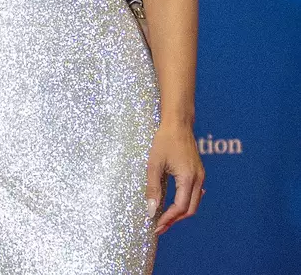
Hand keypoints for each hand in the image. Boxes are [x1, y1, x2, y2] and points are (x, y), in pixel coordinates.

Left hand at [146, 121, 204, 236]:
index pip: (180, 207)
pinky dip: (184, 203)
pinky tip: (174, 205)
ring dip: (179, 213)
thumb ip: (153, 188)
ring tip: (164, 218)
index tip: (156, 226)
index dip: (168, 219)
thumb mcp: (154, 164)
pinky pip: (194, 194)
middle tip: (159, 226)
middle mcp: (198, 179)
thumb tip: (150, 210)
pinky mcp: (198, 172)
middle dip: (174, 220)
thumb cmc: (164, 140)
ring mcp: (200, 176)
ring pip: (193, 203)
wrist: (178, 123)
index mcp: (188, 178)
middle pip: (189, 209)